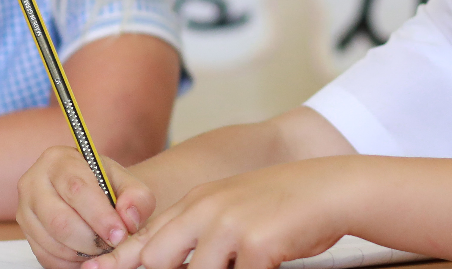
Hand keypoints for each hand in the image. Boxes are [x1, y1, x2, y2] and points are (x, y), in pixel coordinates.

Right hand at [18, 146, 154, 268]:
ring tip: (103, 248)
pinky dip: (71, 262)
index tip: (119, 234)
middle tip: (112, 246)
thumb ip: (136, 197)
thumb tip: (128, 219)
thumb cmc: (106, 186)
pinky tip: (87, 253)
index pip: (76, 189)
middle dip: (91, 240)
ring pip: (53, 242)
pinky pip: (47, 257)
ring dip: (83, 254)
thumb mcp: (126, 183)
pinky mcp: (26, 234)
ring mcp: (24, 210)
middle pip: (59, 220)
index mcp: (58, 160)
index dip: (100, 216)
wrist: (89, 193)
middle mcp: (33, 182)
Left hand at [88, 157, 355, 268]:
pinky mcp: (257, 242)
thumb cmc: (283, 208)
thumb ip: (197, 233)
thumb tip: (163, 260)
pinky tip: (262, 266)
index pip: (146, 239)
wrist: (331, 189)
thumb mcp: (231, 210)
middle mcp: (206, 211)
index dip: (120, 261)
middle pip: (158, 259)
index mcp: (196, 204)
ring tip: (243, 262)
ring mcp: (229, 225)